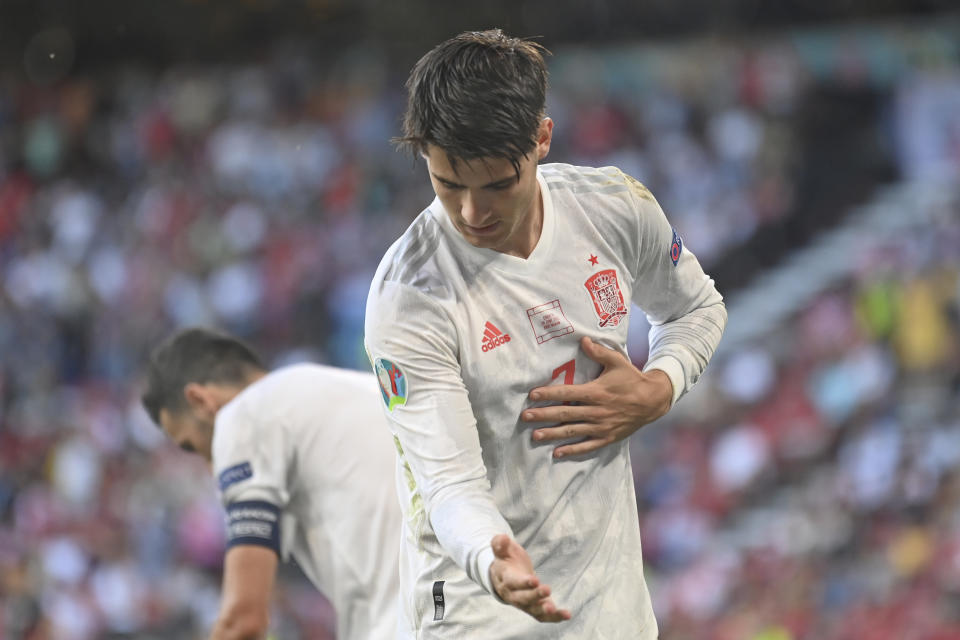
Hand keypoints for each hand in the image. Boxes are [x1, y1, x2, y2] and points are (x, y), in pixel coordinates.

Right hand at [489, 534, 571, 622]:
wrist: (504, 577)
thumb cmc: (506, 560)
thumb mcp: (502, 550)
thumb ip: (500, 544)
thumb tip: (503, 538)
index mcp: (505, 579)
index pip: (513, 583)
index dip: (523, 583)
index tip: (534, 580)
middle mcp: (513, 595)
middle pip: (523, 598)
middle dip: (534, 596)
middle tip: (547, 590)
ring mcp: (524, 603)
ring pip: (533, 610)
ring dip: (544, 610)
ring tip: (554, 608)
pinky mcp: (534, 608)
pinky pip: (543, 616)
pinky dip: (554, 617)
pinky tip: (567, 614)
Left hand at [522, 336, 672, 458]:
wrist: (653, 400)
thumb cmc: (632, 379)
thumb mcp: (617, 362)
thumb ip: (599, 352)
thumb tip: (583, 340)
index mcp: (596, 392)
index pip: (567, 393)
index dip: (548, 394)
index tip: (532, 395)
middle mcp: (597, 411)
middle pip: (565, 414)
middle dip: (543, 415)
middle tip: (525, 416)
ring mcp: (602, 426)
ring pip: (573, 431)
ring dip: (553, 434)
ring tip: (535, 436)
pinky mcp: (607, 437)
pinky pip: (587, 446)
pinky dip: (572, 450)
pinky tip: (557, 453)